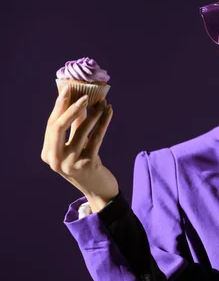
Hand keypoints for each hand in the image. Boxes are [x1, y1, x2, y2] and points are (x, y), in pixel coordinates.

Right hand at [41, 85, 118, 205]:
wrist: (99, 191)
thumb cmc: (86, 165)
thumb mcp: (76, 146)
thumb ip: (74, 126)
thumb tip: (78, 100)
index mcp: (48, 154)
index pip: (52, 125)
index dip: (60, 106)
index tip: (67, 89)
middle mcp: (55, 159)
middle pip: (58, 126)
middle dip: (71, 108)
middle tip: (84, 94)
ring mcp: (70, 163)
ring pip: (81, 131)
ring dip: (93, 114)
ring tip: (103, 103)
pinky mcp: (86, 164)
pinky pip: (96, 138)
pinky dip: (103, 123)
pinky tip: (109, 112)